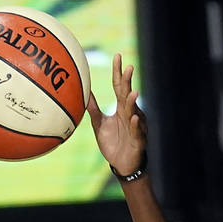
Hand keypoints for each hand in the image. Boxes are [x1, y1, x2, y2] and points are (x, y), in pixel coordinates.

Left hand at [86, 54, 146, 177]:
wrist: (122, 165)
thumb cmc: (112, 143)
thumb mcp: (100, 125)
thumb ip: (94, 109)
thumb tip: (84, 93)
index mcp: (121, 108)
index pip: (120, 86)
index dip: (118, 72)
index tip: (117, 56)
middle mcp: (130, 113)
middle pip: (128, 95)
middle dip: (129, 82)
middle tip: (129, 67)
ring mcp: (135, 126)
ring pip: (134, 111)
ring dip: (133, 102)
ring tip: (133, 92)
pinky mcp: (138, 140)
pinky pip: (136, 131)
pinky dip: (135, 125)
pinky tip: (133, 118)